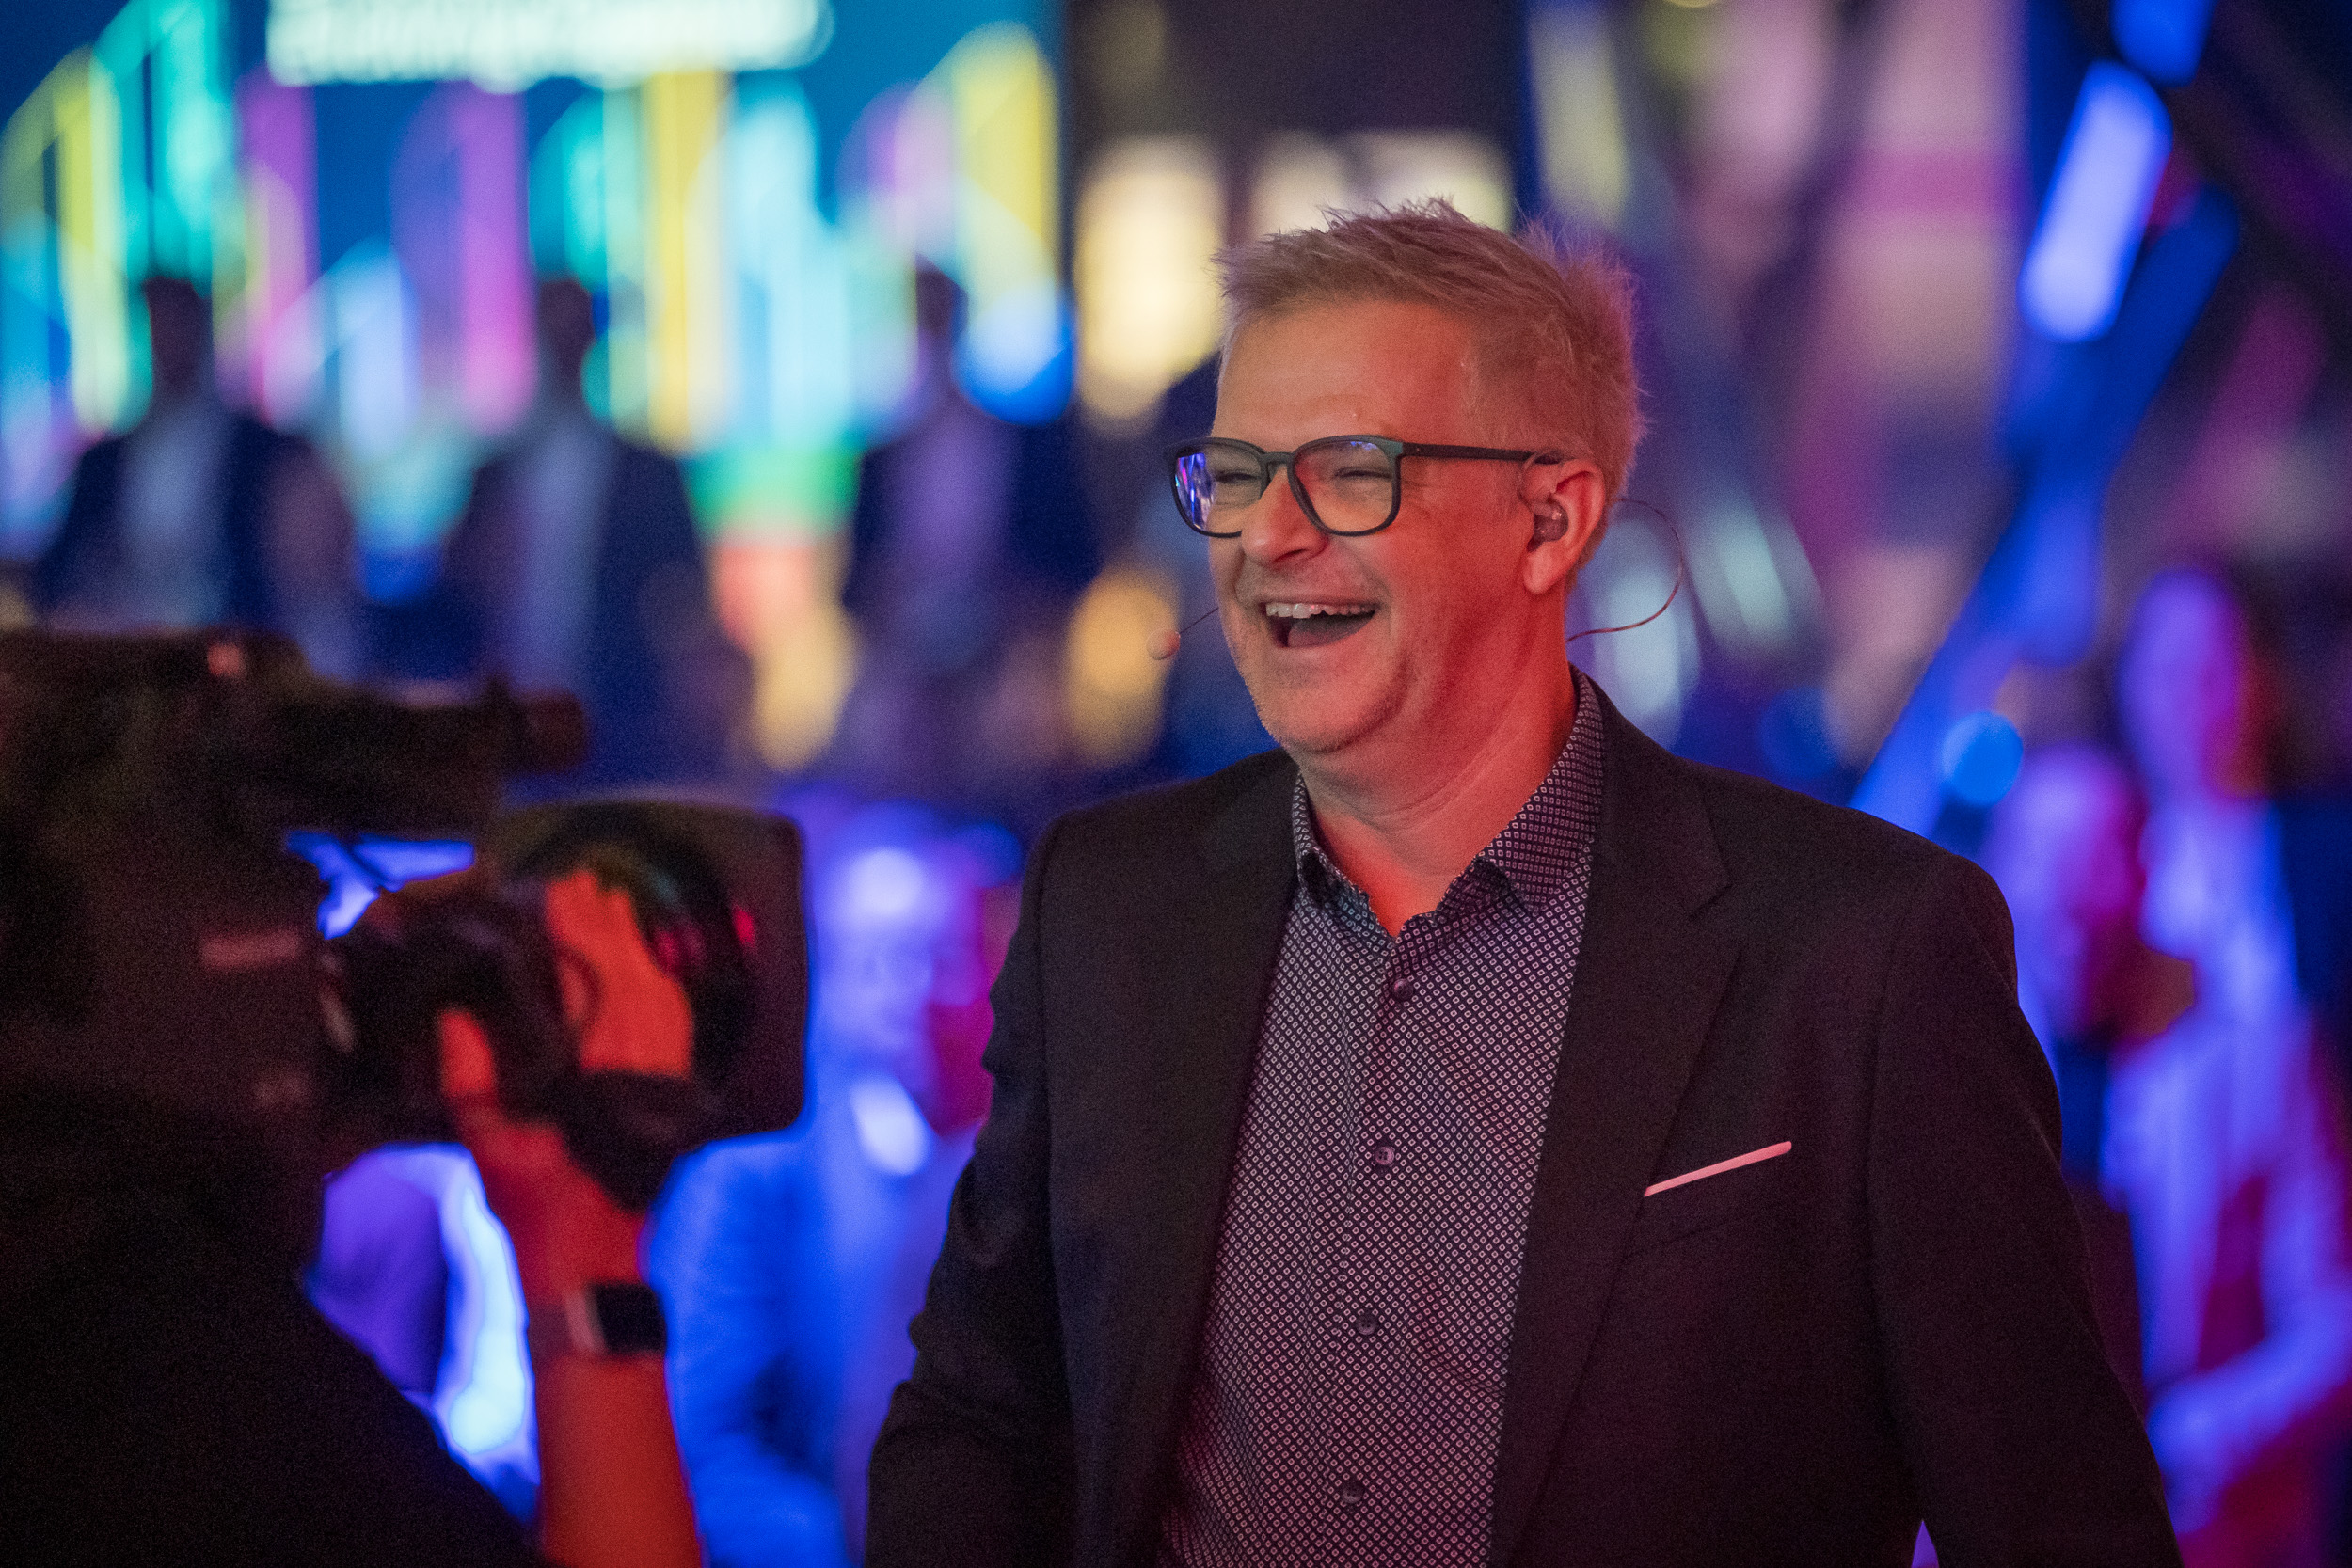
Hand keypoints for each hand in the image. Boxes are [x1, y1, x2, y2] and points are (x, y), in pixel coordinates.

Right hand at [438, 870, 694, 1300]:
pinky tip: (650, 969)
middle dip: (609, 929)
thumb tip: (456, 1019)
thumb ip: (471, 1081)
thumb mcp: (489, 1149)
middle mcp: (640, 1071)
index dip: (578, 936)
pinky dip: (661, 989)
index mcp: (596, 1076)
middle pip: (631, 980)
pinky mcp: (675, 1098)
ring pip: (659, 997)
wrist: (592, 1269)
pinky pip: (675, 1028)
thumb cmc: (538, 1211)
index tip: (561, 894)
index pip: (593, 984)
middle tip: (588, 884)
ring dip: (638, 950)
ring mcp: (664, 1083)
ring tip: (618, 908)